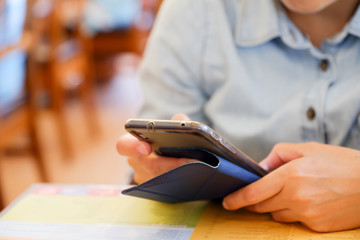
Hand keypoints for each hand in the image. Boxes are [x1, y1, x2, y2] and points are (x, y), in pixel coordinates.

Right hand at [116, 113, 193, 183]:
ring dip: (181, 173)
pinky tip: (199, 174)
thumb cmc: (172, 136)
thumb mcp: (175, 126)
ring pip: (160, 180)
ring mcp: (145, 178)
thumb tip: (181, 120)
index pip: (123, 146)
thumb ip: (179, 122)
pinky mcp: (158, 189)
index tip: (147, 148)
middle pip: (149, 167)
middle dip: (171, 164)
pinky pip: (169, 186)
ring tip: (199, 167)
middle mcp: (136, 163)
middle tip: (192, 161)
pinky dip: (184, 179)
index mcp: (133, 144)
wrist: (178, 152)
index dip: (133, 147)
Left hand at [222, 142, 359, 231]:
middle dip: (254, 201)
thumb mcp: (308, 149)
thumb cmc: (341, 163)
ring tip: (292, 193)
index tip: (227, 202)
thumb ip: (279, 154)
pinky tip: (308, 201)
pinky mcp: (317, 226)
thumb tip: (261, 167)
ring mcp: (307, 214)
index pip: (254, 192)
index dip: (237, 199)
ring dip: (276, 206)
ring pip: (277, 215)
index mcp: (291, 175)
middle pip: (261, 206)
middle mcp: (296, 197)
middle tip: (257, 194)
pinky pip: (295, 222)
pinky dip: (295, 213)